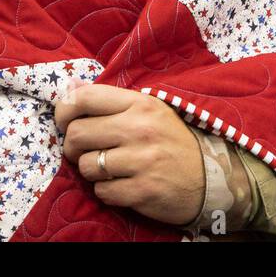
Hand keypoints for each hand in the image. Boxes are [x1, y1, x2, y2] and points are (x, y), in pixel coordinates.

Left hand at [54, 84, 204, 225]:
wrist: (211, 178)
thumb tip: (69, 85)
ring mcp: (142, 161)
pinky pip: (101, 191)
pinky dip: (107, 191)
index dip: (64, 110)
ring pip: (86, 166)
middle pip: (76, 134)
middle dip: (73, 147)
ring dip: (92, 171)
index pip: (84, 98)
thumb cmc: (172, 141)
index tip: (66, 122)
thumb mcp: (148, 111)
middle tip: (87, 151)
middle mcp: (140, 129)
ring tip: (109, 169)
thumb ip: (108, 100)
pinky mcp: (142, 190)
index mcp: (140, 104)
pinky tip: (122, 184)